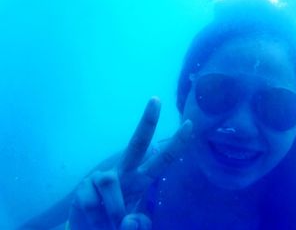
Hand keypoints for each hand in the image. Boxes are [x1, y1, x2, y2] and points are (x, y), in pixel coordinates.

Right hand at [68, 97, 191, 229]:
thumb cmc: (115, 223)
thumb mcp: (133, 226)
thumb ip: (139, 226)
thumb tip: (128, 221)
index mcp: (140, 179)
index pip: (162, 160)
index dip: (176, 144)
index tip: (189, 124)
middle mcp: (123, 172)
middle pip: (137, 144)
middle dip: (147, 122)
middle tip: (157, 100)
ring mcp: (101, 177)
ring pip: (110, 181)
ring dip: (113, 209)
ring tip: (111, 226)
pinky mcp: (83, 186)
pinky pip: (91, 201)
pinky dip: (96, 219)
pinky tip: (94, 222)